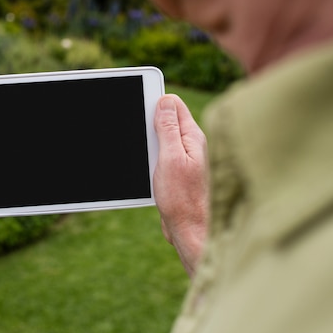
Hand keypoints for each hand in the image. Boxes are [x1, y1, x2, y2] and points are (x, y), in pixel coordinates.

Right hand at [154, 94, 208, 276]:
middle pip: (167, 120)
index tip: (139, 106)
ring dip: (150, 144)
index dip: (155, 102)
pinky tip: (148, 168)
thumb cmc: (183, 199)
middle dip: (150, 123)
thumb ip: (168, 128)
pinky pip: (163, 156)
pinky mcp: (179, 173)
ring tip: (146, 157)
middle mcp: (192, 145)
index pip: (174, 105)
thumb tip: (164, 101)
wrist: (191, 231)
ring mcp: (186, 159)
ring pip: (163, 140)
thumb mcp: (170, 158)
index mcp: (193, 137)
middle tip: (141, 136)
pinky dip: (153, 158)